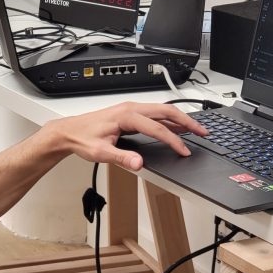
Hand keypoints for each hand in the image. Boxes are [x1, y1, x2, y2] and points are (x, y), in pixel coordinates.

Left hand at [47, 102, 208, 170]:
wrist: (69, 132)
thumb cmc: (82, 139)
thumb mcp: (100, 153)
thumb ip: (121, 158)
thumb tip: (139, 163)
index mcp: (127, 115)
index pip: (158, 128)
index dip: (173, 141)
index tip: (184, 151)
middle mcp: (131, 108)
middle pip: (166, 112)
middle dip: (187, 122)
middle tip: (203, 132)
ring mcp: (131, 110)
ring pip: (162, 111)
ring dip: (180, 120)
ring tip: (196, 129)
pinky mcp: (130, 114)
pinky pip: (155, 115)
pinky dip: (169, 120)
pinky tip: (176, 127)